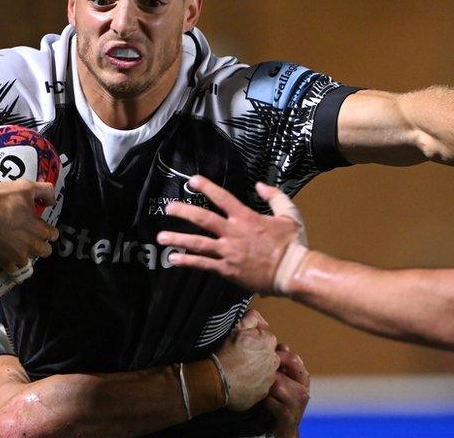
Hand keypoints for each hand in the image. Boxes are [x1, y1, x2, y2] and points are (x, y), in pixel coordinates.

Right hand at [0, 180, 58, 273]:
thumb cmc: (2, 199)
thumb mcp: (27, 187)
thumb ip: (45, 191)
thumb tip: (52, 201)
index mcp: (40, 229)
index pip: (54, 235)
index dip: (48, 230)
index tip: (39, 226)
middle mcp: (32, 245)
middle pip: (45, 251)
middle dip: (40, 245)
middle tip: (29, 237)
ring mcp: (18, 255)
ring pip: (29, 262)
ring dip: (25, 255)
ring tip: (16, 247)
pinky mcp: (3, 262)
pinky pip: (14, 271)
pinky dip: (12, 266)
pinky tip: (8, 259)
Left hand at [158, 176, 303, 295]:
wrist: (292, 272)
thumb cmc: (292, 244)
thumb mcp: (289, 215)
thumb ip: (274, 197)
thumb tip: (260, 185)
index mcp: (246, 218)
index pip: (222, 198)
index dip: (206, 187)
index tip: (192, 181)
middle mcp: (233, 233)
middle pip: (203, 219)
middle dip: (183, 212)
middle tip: (168, 207)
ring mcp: (228, 252)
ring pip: (198, 243)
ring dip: (178, 239)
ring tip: (161, 237)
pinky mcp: (227, 270)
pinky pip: (203, 264)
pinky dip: (188, 261)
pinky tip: (174, 259)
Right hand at [215, 311, 279, 410]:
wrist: (217, 380)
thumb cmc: (226, 354)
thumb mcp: (236, 328)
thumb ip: (252, 318)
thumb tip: (261, 320)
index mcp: (269, 342)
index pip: (266, 339)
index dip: (254, 341)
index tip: (245, 346)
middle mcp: (274, 360)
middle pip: (269, 355)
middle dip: (259, 356)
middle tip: (243, 359)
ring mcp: (270, 378)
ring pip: (266, 371)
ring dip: (258, 371)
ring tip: (242, 372)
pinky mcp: (263, 393)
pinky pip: (261, 386)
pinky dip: (254, 384)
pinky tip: (242, 382)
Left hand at [265, 344, 309, 437]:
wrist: (283, 429)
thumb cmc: (279, 402)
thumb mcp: (283, 381)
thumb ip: (283, 365)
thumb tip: (283, 345)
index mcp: (302, 379)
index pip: (294, 359)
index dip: (278, 354)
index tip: (263, 356)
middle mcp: (303, 390)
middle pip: (288, 368)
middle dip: (272, 367)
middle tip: (258, 370)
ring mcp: (297, 404)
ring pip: (278, 385)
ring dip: (266, 386)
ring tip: (258, 388)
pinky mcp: (288, 417)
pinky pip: (272, 402)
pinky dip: (265, 401)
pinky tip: (262, 401)